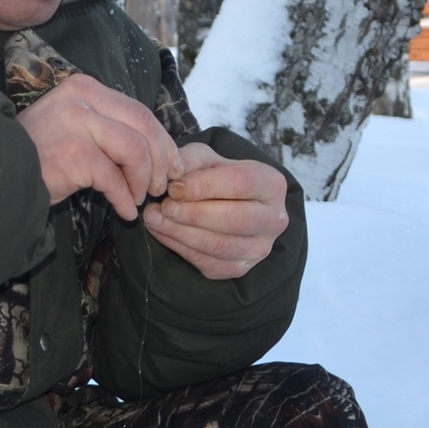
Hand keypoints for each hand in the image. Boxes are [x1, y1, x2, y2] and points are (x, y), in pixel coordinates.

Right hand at [17, 73, 181, 218]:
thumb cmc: (38, 156)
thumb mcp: (74, 126)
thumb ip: (108, 127)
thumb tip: (157, 147)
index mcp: (85, 88)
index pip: (139, 111)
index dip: (162, 141)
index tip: (171, 165)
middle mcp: (82, 99)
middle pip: (144, 126)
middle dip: (161, 161)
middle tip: (159, 186)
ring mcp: (77, 124)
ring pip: (136, 151)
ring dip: (142, 182)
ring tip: (137, 199)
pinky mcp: (74, 154)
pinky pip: (115, 179)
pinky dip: (124, 199)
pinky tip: (123, 212)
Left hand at [143, 141, 290, 278]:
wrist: (229, 205)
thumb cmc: (218, 179)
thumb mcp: (206, 160)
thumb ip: (190, 161)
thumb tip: (172, 179)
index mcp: (272, 184)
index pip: (241, 183)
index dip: (205, 186)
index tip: (174, 188)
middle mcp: (274, 219)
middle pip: (234, 219)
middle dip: (192, 214)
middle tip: (163, 207)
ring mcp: (259, 248)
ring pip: (219, 245)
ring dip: (181, 233)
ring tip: (154, 219)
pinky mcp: (240, 268)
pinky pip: (208, 263)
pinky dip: (180, 248)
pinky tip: (163, 232)